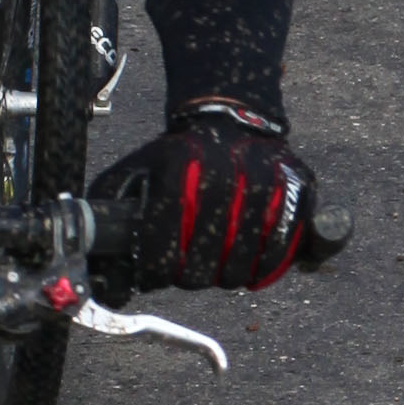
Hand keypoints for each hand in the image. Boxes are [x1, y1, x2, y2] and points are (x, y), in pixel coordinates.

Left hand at [89, 98, 319, 297]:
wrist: (230, 122)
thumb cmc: (176, 160)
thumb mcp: (132, 174)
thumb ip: (107, 218)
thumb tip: (104, 281)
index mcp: (175, 168)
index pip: (161, 252)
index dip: (155, 274)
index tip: (155, 273)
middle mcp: (222, 173)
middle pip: (200, 270)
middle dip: (189, 277)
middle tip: (187, 267)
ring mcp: (264, 182)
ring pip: (239, 268)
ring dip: (225, 276)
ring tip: (217, 262)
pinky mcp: (298, 190)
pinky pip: (282, 252)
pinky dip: (265, 268)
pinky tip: (250, 264)